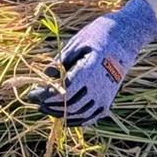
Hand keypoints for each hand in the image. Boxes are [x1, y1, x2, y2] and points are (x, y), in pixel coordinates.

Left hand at [29, 0, 156, 125]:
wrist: (124, 39)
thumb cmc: (97, 37)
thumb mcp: (76, 44)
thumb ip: (60, 63)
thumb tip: (44, 78)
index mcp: (90, 71)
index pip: (64, 92)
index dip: (46, 96)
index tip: (32, 94)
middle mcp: (100, 87)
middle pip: (69, 106)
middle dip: (50, 106)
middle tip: (35, 101)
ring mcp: (105, 97)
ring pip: (79, 114)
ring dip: (60, 114)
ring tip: (45, 108)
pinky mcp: (108, 102)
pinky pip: (90, 117)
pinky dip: (75, 119)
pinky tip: (62, 116)